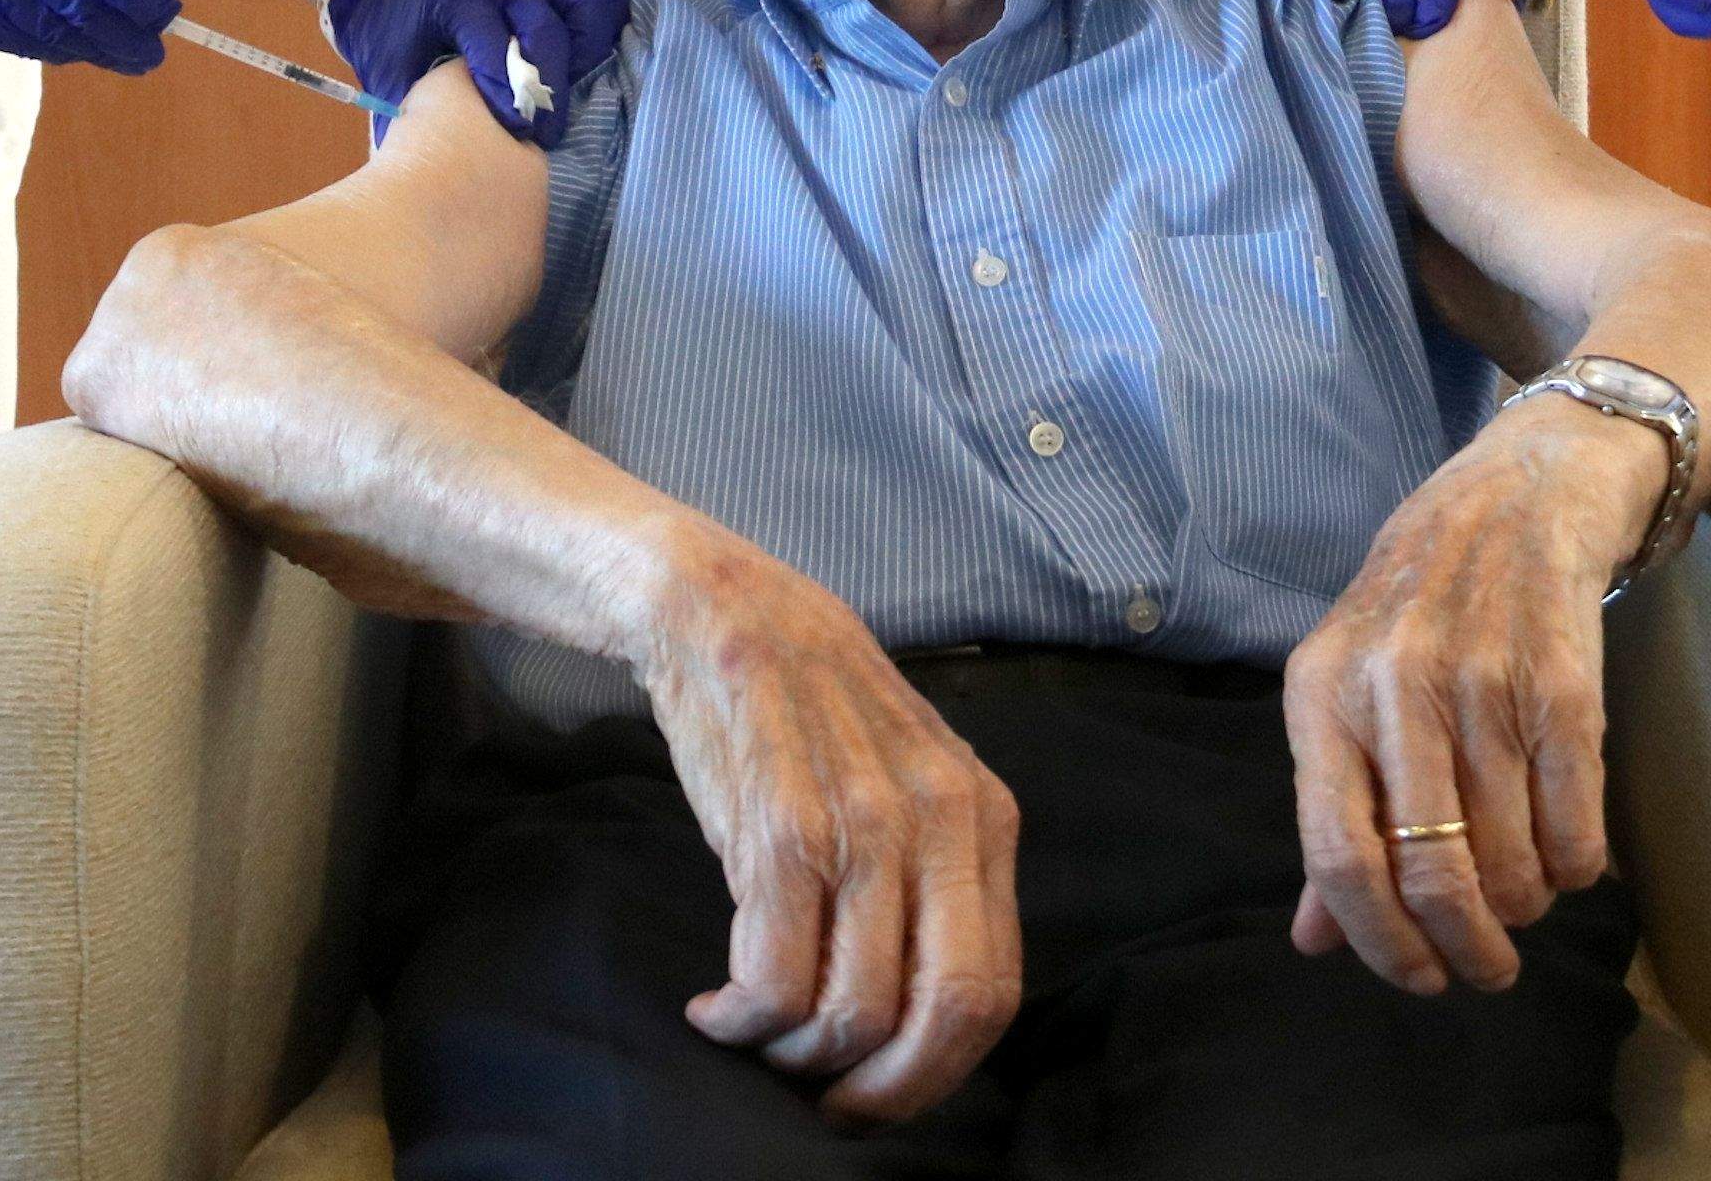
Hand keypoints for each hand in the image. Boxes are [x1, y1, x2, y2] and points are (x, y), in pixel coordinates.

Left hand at [324, 0, 631, 147]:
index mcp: (453, 1)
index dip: (500, 78)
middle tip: (541, 136)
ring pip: (580, 6)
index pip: (485, 32)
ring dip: (582, 57)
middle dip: (545, 83)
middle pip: (540, 26)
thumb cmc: (397, 45)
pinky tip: (588, 74)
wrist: (396, 0)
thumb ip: (413, 109)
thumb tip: (430, 162)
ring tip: (569, 104)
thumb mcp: (391, 74)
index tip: (512, 128)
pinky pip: (595, 1)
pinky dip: (600, 33)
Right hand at [639, 547, 1023, 1125]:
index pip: (995, 990)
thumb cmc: (811, 711)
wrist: (723, 608)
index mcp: (984, 815)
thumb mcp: (908, 779)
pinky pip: (774, 978)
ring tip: (756, 1036)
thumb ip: (935, 877)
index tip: (880, 1093)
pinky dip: (741, 1020)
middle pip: (942, 1013)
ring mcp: (863, 822)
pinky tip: (715, 1008)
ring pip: (852, 1009)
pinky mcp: (780, 825)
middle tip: (824, 1101)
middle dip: (882, 1089)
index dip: (937, 1070)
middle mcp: (938, 820)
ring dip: (794, 1055)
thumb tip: (925, 1017)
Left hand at [1281, 404, 1656, 994]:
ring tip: (1527, 897)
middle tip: (1488, 970)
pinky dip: (1577, 869)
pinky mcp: (1565, 682)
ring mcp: (1482, 683)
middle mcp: (1395, 687)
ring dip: (1525, 907)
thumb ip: (1333, 812)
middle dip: (1467, 950)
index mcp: (1321, 695)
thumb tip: (1314, 941)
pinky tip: (1570, 858)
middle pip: (1430, 873)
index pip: (1337, 855)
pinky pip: (1575, 826)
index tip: (1418, 980)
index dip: (1379, 942)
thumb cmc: (1419, 607)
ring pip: (1510, 860)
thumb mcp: (1348, 689)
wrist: (1518, 491)